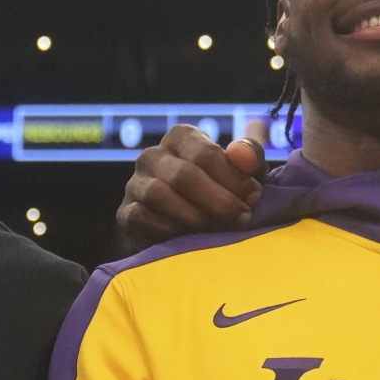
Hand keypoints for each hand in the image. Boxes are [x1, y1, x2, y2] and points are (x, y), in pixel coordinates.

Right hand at [118, 126, 263, 247]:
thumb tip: (241, 154)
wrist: (190, 231)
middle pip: (182, 175)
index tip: (255, 198)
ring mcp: (134, 184)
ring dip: (195, 217)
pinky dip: (168, 231)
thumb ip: (249, 157)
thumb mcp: (243, 174)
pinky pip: (139, 217)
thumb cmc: (222, 194)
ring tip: (220, 233)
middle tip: (243, 220)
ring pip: (158, 195)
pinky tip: (191, 242)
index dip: (232, 177)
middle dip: (218, 201)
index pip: (204, 152)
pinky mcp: (124, 214)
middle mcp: (152, 155)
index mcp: (181, 138)